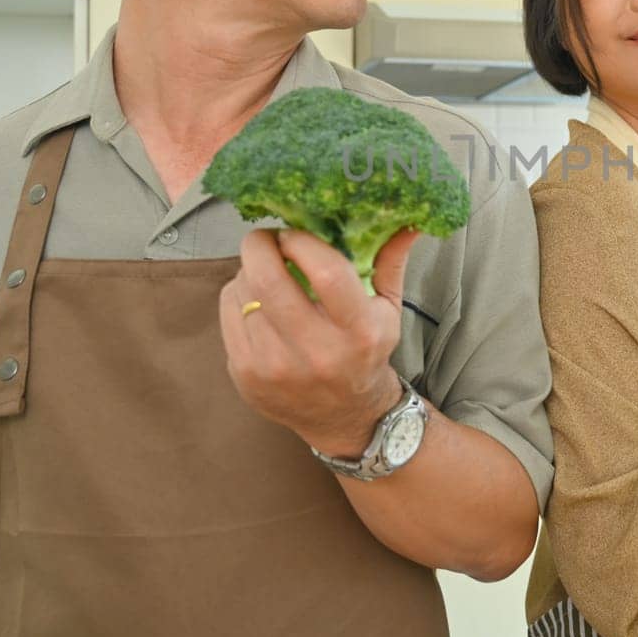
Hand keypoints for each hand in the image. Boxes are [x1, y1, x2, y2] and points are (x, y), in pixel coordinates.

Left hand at [218, 226, 420, 454]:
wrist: (343, 416)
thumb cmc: (366, 351)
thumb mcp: (388, 309)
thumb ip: (391, 261)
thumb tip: (410, 220)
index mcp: (359, 332)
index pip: (326, 273)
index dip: (302, 241)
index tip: (296, 232)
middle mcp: (316, 353)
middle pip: (269, 280)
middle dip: (260, 245)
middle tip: (267, 238)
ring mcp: (276, 368)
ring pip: (243, 292)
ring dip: (249, 270)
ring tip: (266, 271)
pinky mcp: (246, 377)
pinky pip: (227, 313)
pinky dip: (236, 295)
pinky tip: (255, 298)